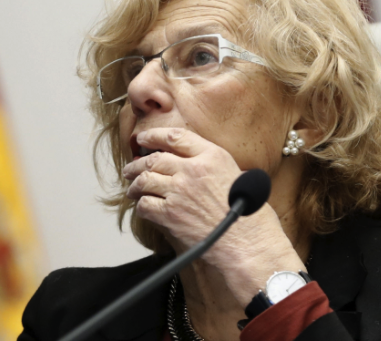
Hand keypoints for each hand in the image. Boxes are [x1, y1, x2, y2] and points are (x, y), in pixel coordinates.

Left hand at [122, 127, 243, 246]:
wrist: (249, 244)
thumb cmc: (249, 216)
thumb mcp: (238, 175)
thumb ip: (213, 165)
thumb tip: (196, 163)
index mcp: (212, 156)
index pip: (175, 136)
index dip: (153, 136)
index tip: (143, 139)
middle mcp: (193, 169)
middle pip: (154, 158)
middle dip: (137, 163)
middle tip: (130, 168)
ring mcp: (179, 191)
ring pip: (144, 180)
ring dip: (134, 184)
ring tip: (132, 189)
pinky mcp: (170, 214)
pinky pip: (145, 205)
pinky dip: (141, 206)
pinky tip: (143, 208)